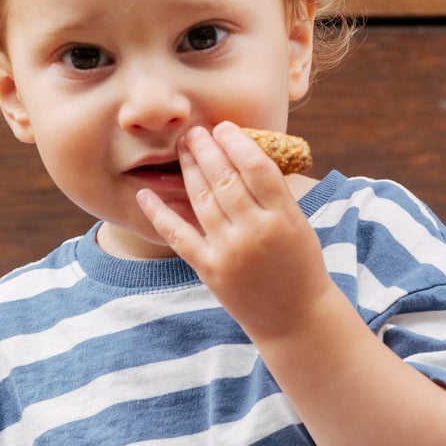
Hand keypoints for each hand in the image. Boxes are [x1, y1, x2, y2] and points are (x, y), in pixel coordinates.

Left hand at [135, 121, 334, 346]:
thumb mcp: (298, 225)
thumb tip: (243, 153)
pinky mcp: (211, 270)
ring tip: (183, 150)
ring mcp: (231, 252)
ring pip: (202, 200)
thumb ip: (274, 194)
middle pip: (226, 179)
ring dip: (189, 170)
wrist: (295, 318)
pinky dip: (159, 214)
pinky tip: (145, 194)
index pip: (257, 167)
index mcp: (283, 217)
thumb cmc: (300, 265)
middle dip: (207, 150)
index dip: (237, 142)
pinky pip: (179, 236)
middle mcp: (256, 232)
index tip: (224, 127)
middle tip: (195, 132)